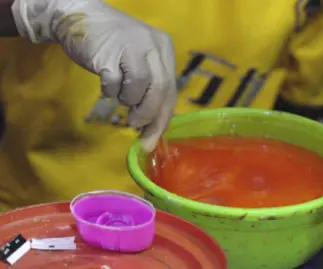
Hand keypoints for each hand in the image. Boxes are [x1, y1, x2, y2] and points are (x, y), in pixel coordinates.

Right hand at [11, 0, 176, 151]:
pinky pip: (114, 85)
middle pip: (160, 92)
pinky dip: (110, 91)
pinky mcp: (109, 54)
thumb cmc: (114, 45)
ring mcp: (132, 48)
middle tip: (134, 124)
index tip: (152, 140)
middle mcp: (153, 47)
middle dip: (148, 115)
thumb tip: (151, 128)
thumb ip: (150, 88)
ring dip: (127, 100)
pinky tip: (107, 82)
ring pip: (139, 90)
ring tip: (119, 92)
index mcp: (165, 49)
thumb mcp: (140, 61)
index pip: (171, 91)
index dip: (162, 119)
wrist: (81, 16)